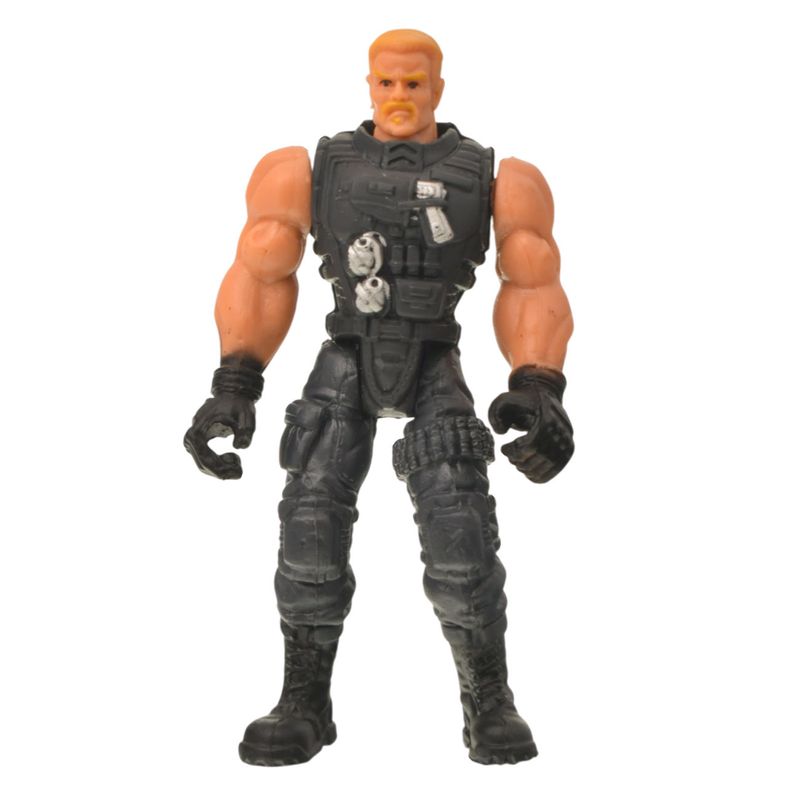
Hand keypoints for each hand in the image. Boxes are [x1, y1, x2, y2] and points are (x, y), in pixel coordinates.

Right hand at [184, 393, 255, 479]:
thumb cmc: (240, 404)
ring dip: (220, 469)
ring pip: (203, 464)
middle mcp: (193, 435)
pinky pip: (206, 459)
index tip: (237, 470)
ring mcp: (194, 439)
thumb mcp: (247, 416)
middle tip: (239, 472)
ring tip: (237, 461)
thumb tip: (239, 447)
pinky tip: (233, 458)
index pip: (203, 455)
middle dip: (221, 471)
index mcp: (199, 428)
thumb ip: (245, 431)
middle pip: (202, 463)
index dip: (218, 467)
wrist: (234, 394)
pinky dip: (219, 464)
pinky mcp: (200, 441)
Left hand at [488, 366, 573, 483]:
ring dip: (528, 469)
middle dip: (520, 461)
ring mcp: (567, 441)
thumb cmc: (520, 400)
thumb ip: (495, 414)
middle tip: (509, 456)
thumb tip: (501, 432)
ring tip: (517, 461)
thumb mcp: (503, 401)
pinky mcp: (568, 450)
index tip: (504, 448)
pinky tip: (526, 471)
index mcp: (548, 417)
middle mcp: (562, 430)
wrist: (543, 396)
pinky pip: (555, 470)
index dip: (515, 451)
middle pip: (540, 457)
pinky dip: (540, 475)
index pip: (532, 444)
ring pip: (548, 466)